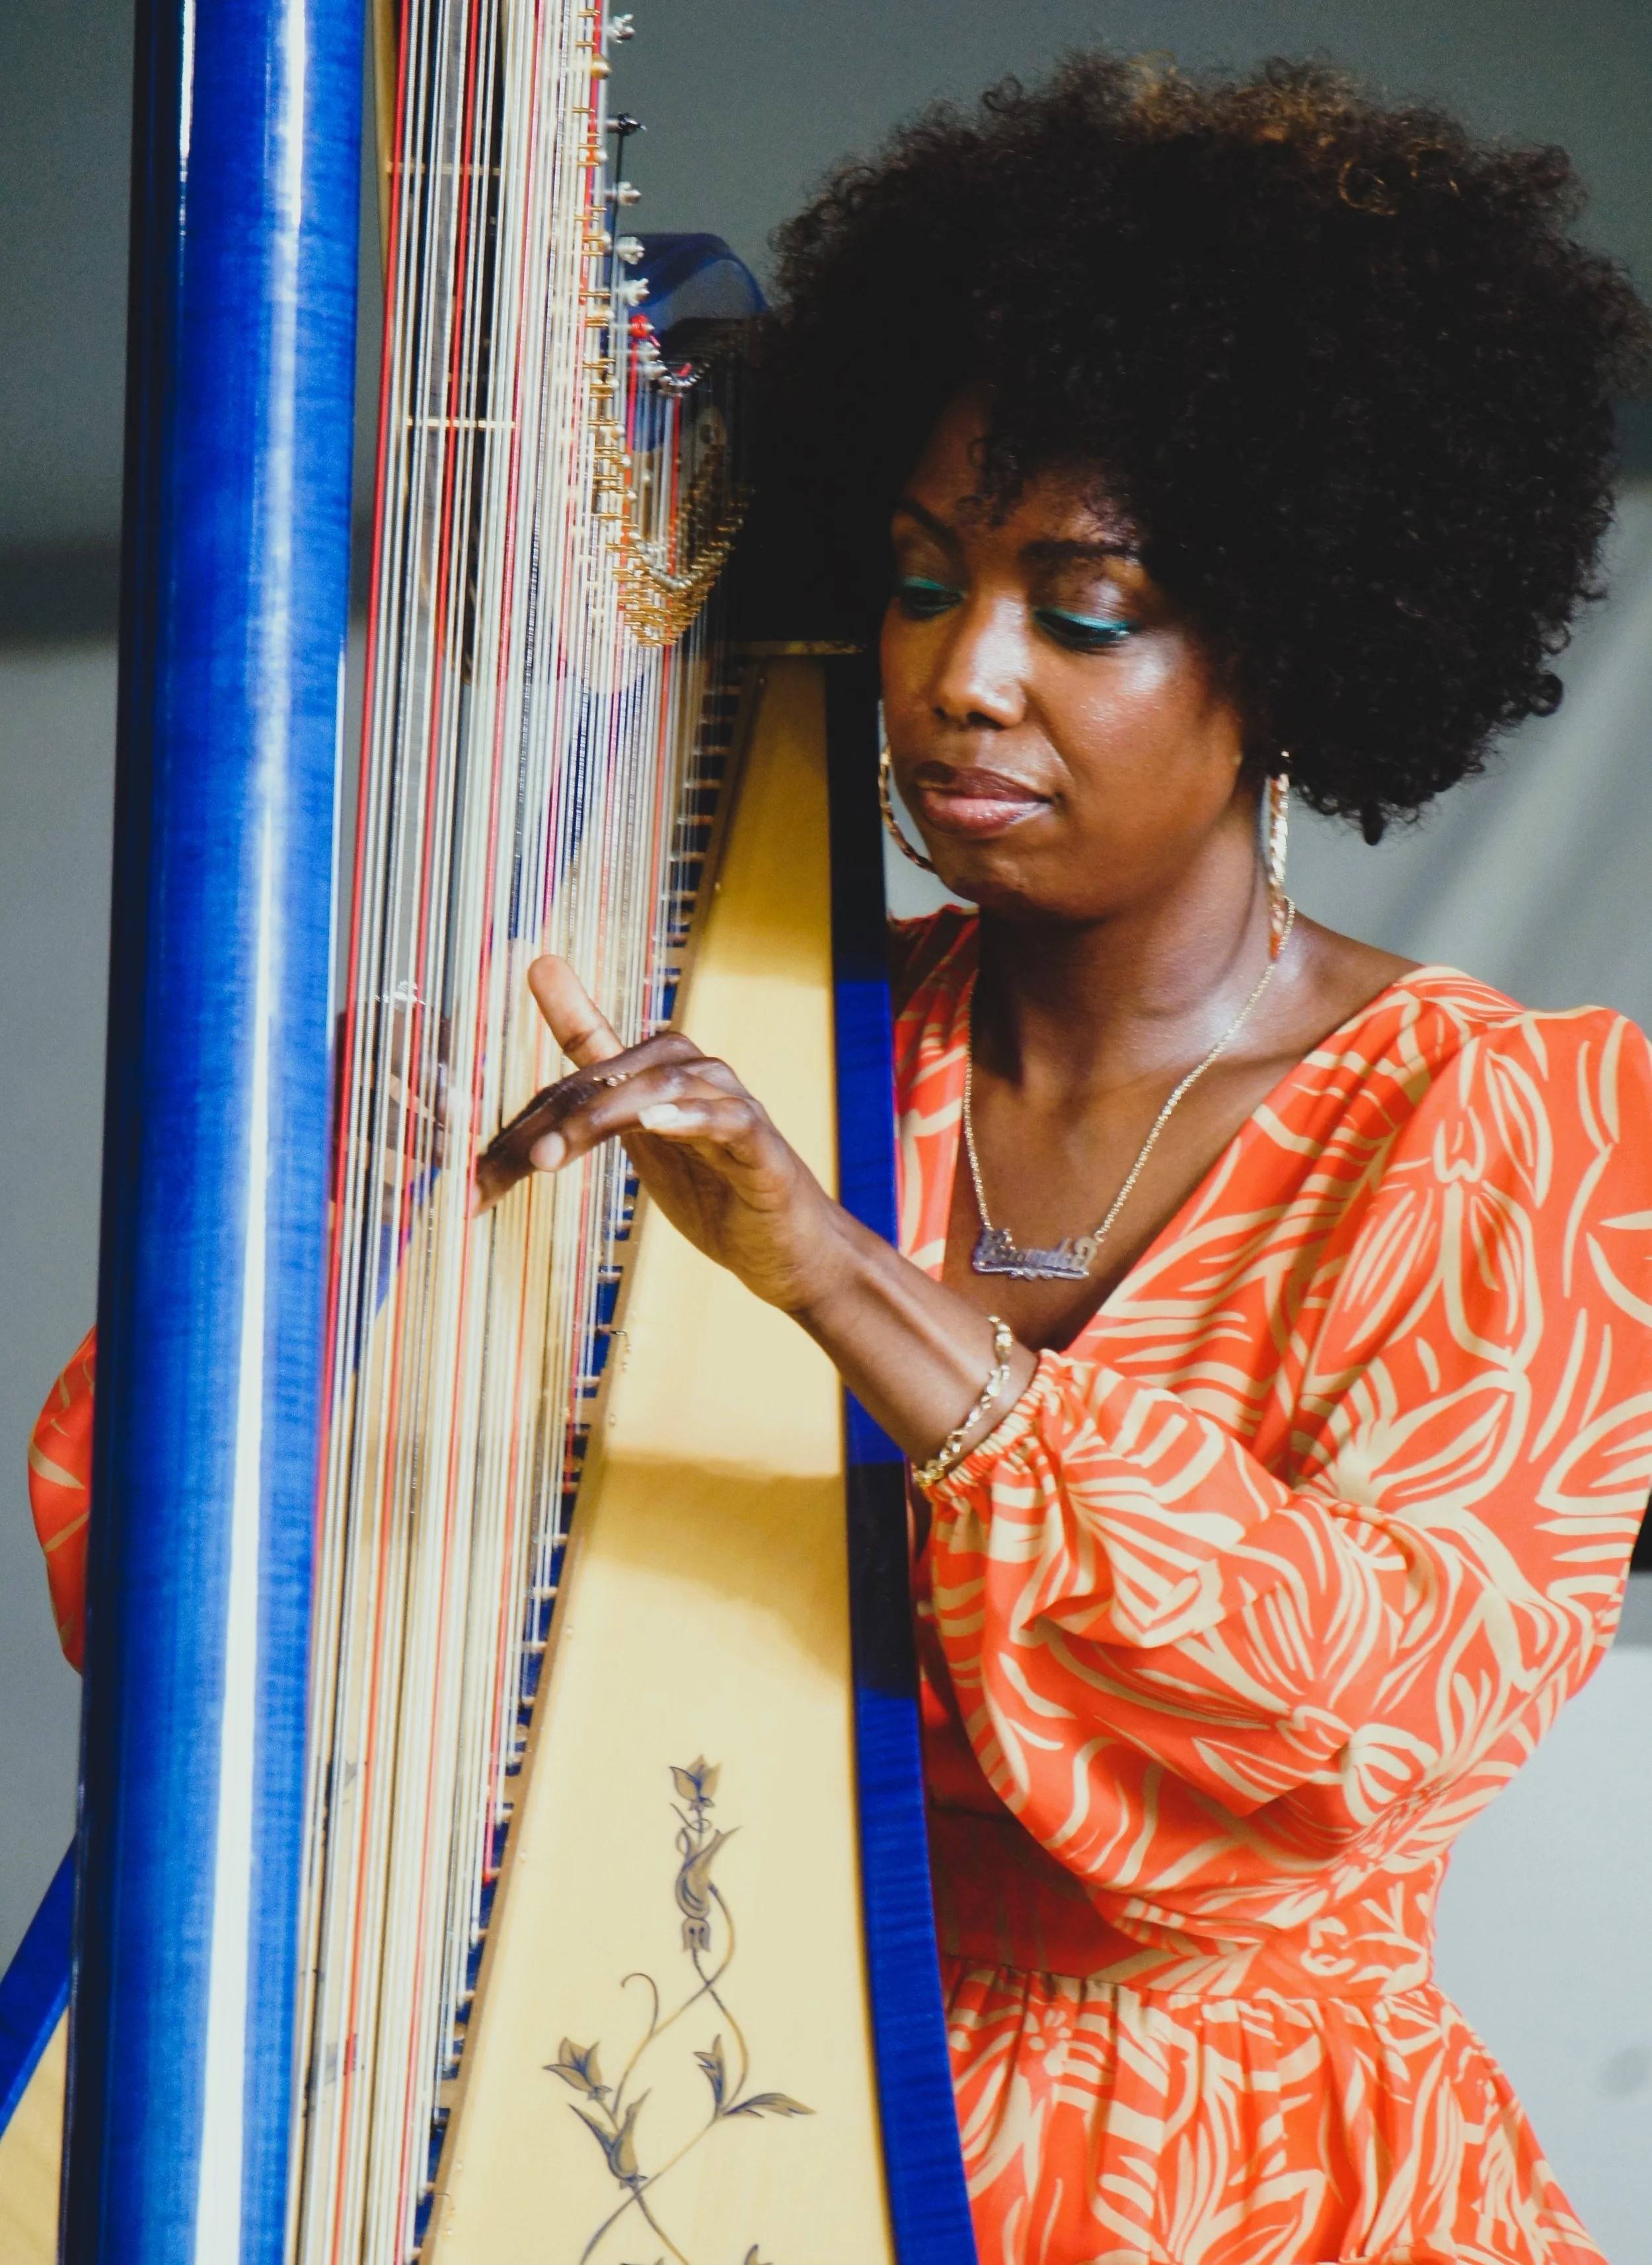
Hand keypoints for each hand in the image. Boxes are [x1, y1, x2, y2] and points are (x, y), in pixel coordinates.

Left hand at [470, 957, 850, 1314]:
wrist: (788, 1252)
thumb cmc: (713, 1193)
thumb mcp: (637, 1144)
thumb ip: (586, 1098)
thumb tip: (538, 1042)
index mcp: (656, 1073)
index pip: (574, 1078)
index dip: (524, 1111)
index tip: (474, 1139)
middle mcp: (694, 1075)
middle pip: (606, 1077)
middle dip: (546, 1124)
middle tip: (500, 1168)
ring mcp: (732, 1107)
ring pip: (659, 1086)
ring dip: (600, 1116)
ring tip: (553, 1155)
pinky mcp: (763, 1148)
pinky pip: (729, 1120)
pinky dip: (691, 1117)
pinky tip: (656, 1124)